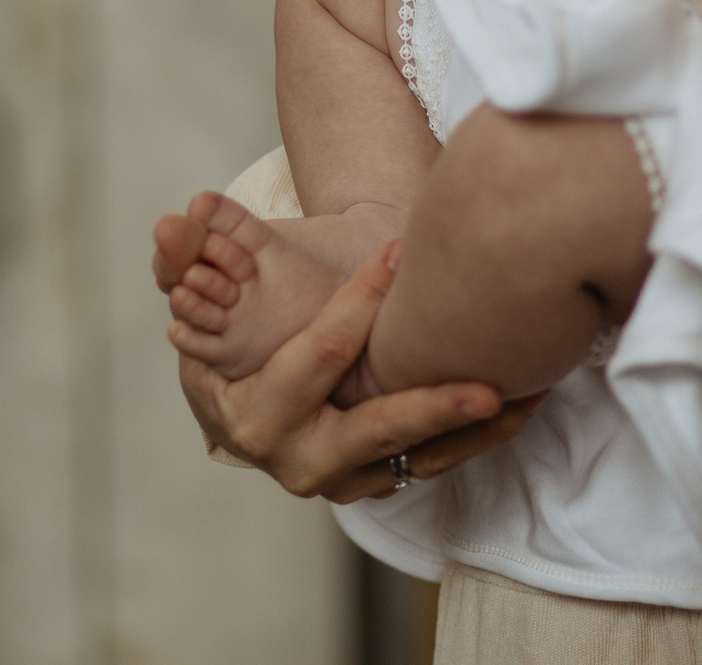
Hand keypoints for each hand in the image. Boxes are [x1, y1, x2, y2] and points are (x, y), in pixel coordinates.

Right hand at [172, 241, 543, 501]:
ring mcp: (345, 479)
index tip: (399, 250)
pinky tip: (527, 399)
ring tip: (528, 391)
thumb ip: (183, 258)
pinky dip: (482, 435)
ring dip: (477, 427)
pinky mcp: (381, 482)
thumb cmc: (230, 332)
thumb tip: (173, 220)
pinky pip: (438, 462)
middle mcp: (299, 460)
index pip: (314, 357)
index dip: (356, 303)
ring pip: (418, 458)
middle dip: (430, 407)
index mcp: (252, 415)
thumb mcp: (197, 297)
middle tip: (485, 386)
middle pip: (373, 432)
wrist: (253, 392)